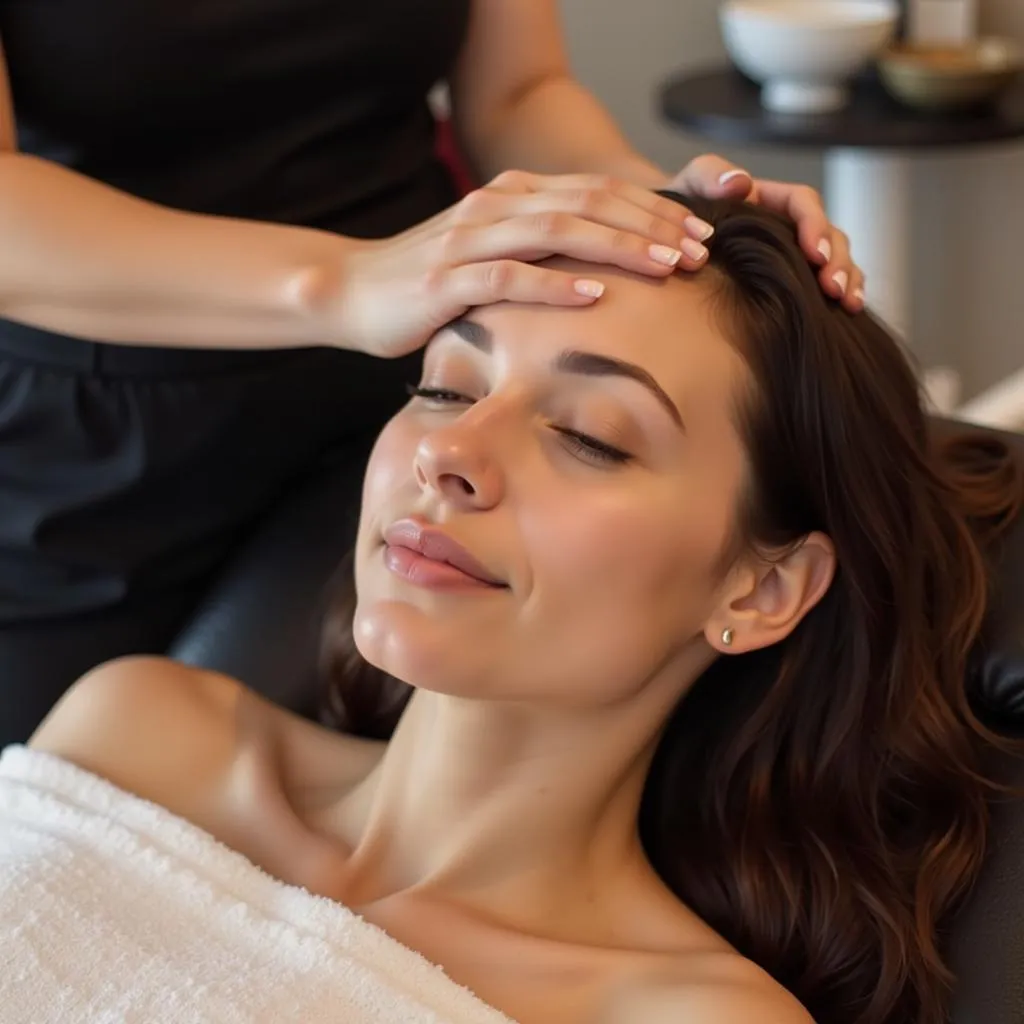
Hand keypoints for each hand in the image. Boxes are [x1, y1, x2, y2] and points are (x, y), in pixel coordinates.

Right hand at [329, 169, 718, 358]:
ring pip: (557, 231)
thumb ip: (537, 250)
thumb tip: (601, 272)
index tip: (698, 235)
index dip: (651, 210)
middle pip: (588, 203)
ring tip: (666, 266)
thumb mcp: (488, 253)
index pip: (595, 192)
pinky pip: (509, 276)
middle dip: (650, 225)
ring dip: (617, 246)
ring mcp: (470, 239)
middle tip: (700, 251)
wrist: (350, 290)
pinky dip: (555, 285)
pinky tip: (594, 296)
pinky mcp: (447, 279)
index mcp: (511, 195)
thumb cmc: (427, 280)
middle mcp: (496, 206)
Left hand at [671, 155, 865, 312]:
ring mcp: (792, 255)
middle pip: (828, 235)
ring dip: (846, 279)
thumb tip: (740, 182)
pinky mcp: (791, 281)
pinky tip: (847, 313)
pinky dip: (841, 293)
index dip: (814, 224)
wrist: (669, 243)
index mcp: (769, 200)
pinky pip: (823, 285)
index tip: (813, 252)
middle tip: (833, 287)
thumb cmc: (679, 212)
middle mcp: (787, 226)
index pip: (803, 203)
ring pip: (834, 260)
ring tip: (847, 302)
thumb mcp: (690, 185)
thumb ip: (709, 175)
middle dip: (836, 260)